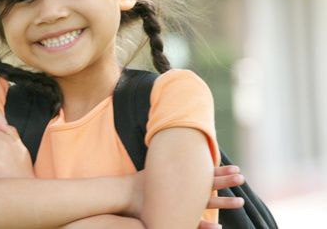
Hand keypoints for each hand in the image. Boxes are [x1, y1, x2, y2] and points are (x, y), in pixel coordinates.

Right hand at [125, 165, 244, 223]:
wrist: (125, 195)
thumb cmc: (141, 183)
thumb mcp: (156, 169)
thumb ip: (168, 162)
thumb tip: (174, 145)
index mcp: (180, 179)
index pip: (205, 173)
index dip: (221, 171)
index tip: (236, 168)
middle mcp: (183, 191)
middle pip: (209, 184)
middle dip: (226, 180)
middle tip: (241, 177)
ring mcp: (180, 205)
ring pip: (206, 203)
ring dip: (224, 202)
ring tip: (241, 201)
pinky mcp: (174, 216)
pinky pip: (194, 223)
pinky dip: (206, 226)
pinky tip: (219, 228)